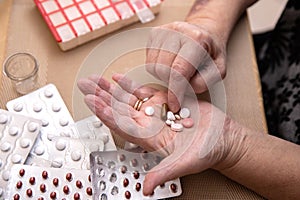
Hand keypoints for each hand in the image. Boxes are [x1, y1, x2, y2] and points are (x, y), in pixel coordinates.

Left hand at [77, 74, 243, 195]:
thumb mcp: (186, 163)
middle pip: (120, 110)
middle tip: (86, 85)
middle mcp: (149, 126)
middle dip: (102, 98)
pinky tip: (119, 78)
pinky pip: (144, 93)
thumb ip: (164, 173)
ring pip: (128, 100)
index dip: (106, 115)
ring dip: (112, 90)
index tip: (93, 102)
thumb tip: (146, 189)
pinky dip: (131, 85)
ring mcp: (156, 114)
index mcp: (150, 139)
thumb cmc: (207, 153)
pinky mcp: (166, 103)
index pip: (122, 126)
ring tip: (97, 79)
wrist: (222, 139)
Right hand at [146, 21, 226, 111]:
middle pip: (163, 69)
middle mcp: (177, 31)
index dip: (175, 92)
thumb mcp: (218, 70)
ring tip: (177, 71)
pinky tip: (169, 64)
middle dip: (171, 82)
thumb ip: (205, 81)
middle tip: (183, 80)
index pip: (179, 71)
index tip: (174, 105)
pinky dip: (158, 69)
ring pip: (153, 66)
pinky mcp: (154, 34)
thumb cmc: (210, 53)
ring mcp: (163, 31)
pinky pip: (149, 61)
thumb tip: (184, 88)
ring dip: (163, 76)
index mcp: (196, 39)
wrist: (204, 33)